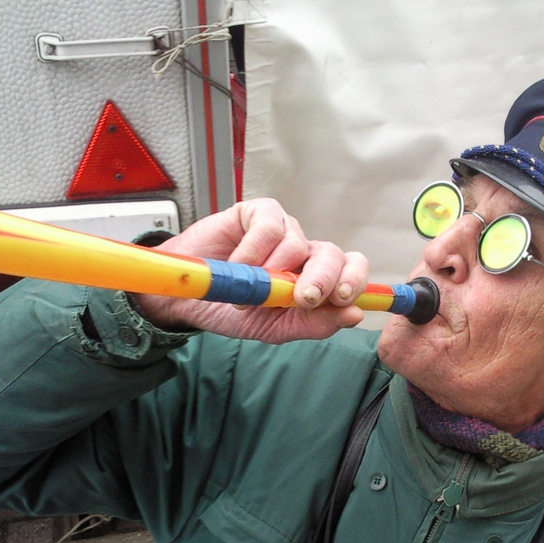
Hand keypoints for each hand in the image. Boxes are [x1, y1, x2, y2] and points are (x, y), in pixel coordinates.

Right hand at [132, 198, 368, 342]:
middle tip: (303, 298)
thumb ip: (314, 324)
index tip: (344, 298)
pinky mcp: (257, 213)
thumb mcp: (276, 329)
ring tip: (248, 292)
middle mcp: (303, 252)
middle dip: (322, 279)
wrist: (188, 300)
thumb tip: (355, 314)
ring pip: (298, 243)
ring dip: (273, 274)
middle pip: (332, 254)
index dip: (354, 280)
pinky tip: (237, 267)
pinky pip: (268, 227)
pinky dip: (254, 252)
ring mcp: (282, 230)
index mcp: (315, 279)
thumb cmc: (232, 310)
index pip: (351, 269)